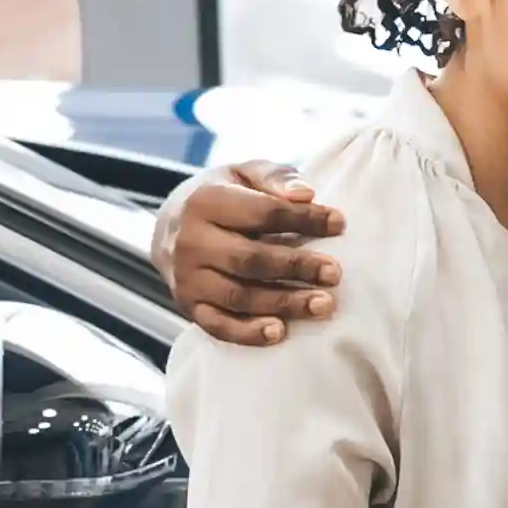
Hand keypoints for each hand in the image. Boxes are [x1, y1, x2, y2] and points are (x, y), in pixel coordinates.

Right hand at [163, 161, 345, 344]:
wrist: (169, 228)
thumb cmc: (220, 197)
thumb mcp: (242, 173)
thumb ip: (274, 177)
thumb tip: (305, 194)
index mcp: (206, 202)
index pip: (262, 213)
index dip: (304, 218)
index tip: (339, 223)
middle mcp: (191, 242)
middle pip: (250, 260)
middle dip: (297, 267)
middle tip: (335, 273)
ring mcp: (188, 278)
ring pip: (239, 296)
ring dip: (284, 303)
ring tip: (323, 305)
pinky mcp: (189, 306)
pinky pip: (218, 326)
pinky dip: (248, 333)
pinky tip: (280, 332)